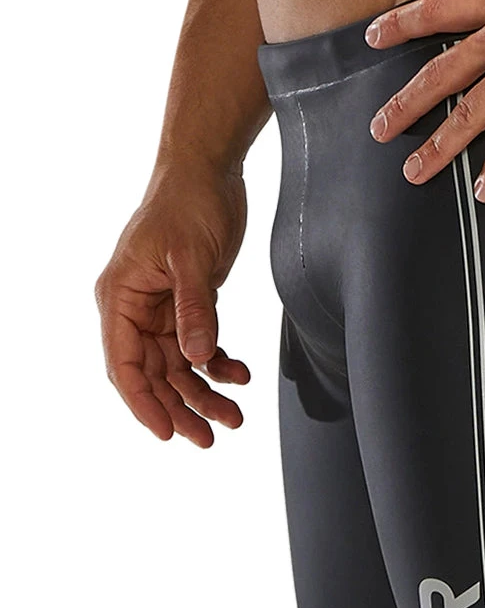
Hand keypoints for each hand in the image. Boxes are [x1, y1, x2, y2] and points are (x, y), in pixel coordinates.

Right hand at [95, 160, 250, 447]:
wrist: (208, 169)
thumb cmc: (189, 202)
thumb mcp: (192, 257)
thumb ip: (194, 310)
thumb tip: (194, 358)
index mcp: (120, 297)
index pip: (124, 364)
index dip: (144, 403)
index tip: (167, 434)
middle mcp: (135, 307)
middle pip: (153, 374)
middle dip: (181, 407)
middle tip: (211, 438)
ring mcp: (161, 307)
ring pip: (179, 365)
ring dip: (204, 391)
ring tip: (235, 417)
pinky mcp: (188, 302)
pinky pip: (199, 345)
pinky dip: (218, 363)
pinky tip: (240, 375)